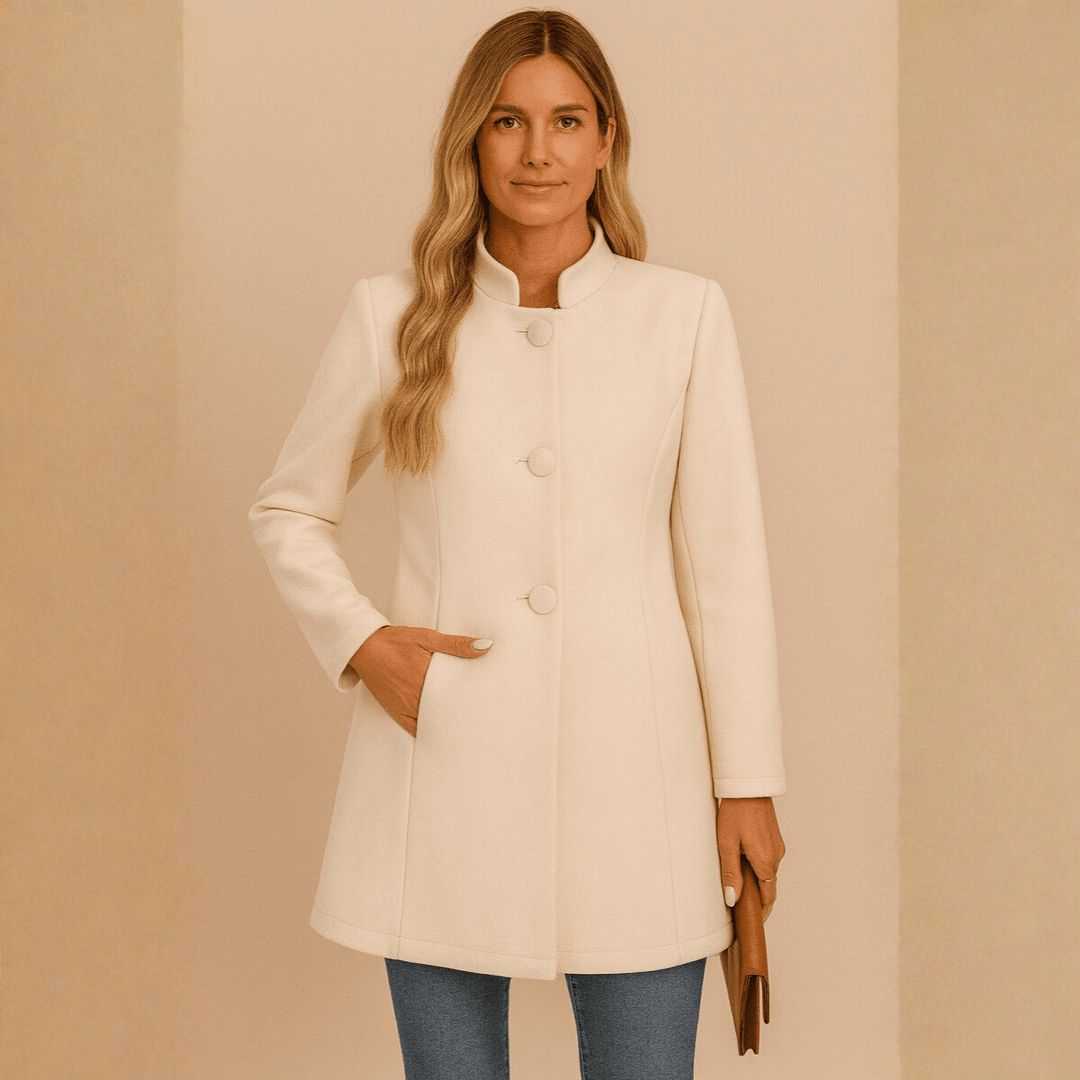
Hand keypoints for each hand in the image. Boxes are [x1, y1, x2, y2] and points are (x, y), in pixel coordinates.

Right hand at [349, 625, 492, 736]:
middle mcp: (415, 697)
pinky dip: (427, 733)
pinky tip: (440, 739)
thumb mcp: (428, 637)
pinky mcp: (395, 711)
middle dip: (463, 719)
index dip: (473, 707)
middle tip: (484, 727)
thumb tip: (486, 646)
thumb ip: (457, 644)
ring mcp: (404, 706)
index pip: (456, 699)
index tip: (490, 713)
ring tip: (467, 736)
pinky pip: (413, 728)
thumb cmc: (397, 640)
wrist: (364, 647)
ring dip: (446, 728)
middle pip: (445, 714)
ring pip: (431, 724)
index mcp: (427, 679)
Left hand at [716, 796, 784, 919]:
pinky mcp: (775, 839)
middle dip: (757, 899)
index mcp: (765, 862)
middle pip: (769, 887)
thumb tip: (733, 900)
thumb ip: (731, 874)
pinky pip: (768, 860)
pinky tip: (743, 863)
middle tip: (741, 908)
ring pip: (768, 873)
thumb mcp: (727, 845)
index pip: (768, 898)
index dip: (760, 912)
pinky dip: (759, 868)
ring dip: (757, 881)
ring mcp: (778, 847)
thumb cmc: (735, 813)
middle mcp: (776, 856)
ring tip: (738, 886)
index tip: (751, 922)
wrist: (748, 787)